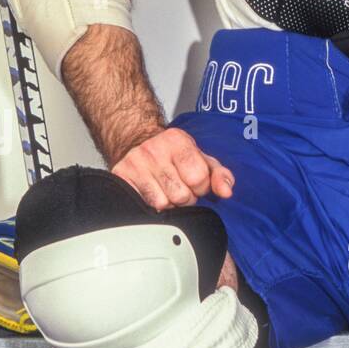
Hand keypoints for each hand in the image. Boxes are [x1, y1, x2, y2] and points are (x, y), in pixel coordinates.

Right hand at [111, 126, 234, 209]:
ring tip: (166, 190)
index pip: (199, 179)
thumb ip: (220, 175)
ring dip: (169, 204)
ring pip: (163, 204)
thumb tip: (226, 192)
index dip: (201, 187)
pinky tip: (153, 193)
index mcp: (177, 141)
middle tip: (178, 186)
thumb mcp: (202, 160)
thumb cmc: (174, 155)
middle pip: (182, 195)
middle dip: (185, 197)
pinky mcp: (121, 176)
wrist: (138, 142)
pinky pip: (146, 206)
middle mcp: (154, 149)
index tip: (194, 181)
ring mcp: (136, 163)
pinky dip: (153, 206)